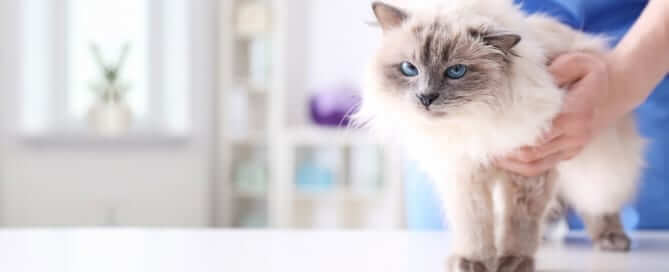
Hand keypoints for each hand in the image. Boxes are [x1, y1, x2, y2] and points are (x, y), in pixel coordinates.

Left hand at [496, 52, 610, 176]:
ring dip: (508, 161)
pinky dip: (519, 166)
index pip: (538, 130)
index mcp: (575, 113)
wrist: (616, 90)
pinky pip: (540, 166)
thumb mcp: (579, 61)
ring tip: (486, 150)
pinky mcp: (567, 154)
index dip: (512, 131)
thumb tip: (536, 79)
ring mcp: (572, 148)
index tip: (490, 125)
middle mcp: (574, 135)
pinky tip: (501, 158)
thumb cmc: (590, 73)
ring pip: (534, 164)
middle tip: (481, 139)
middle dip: (505, 148)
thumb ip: (559, 68)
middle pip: (532, 151)